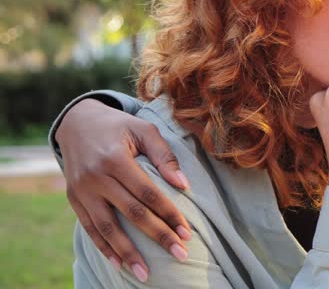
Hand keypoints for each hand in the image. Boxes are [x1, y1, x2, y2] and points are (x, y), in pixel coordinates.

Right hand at [56, 98, 192, 281]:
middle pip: (132, 213)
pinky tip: (119, 264)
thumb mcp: (144, 129)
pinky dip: (104, 247)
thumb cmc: (119, 126)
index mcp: (116, 159)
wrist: (77, 122)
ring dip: (128, 252)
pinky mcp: (73, 199)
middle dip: (158, 236)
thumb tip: (184, 185)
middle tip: (180, 255)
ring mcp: (82, 190)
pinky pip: (89, 227)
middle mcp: (96, 177)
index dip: (169, 214)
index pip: (148, 193)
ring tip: (146, 274)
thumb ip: (164, 156)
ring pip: (107, 227)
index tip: (187, 233)